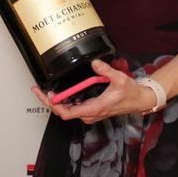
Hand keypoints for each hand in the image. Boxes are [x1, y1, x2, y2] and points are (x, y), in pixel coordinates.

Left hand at [34, 60, 157, 124]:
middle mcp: (90, 113)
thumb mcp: (119, 79)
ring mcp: (90, 113)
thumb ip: (106, 70)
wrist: (138, 100)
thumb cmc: (130, 93)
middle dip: (49, 102)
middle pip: (63, 112)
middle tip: (38, 91)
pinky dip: (63, 103)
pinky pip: (73, 109)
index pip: (68, 112)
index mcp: (95, 108)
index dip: (54, 105)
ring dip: (55, 103)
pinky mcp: (91, 110)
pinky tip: (58, 95)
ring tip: (44, 92)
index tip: (47, 95)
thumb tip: (94, 62)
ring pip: (67, 112)